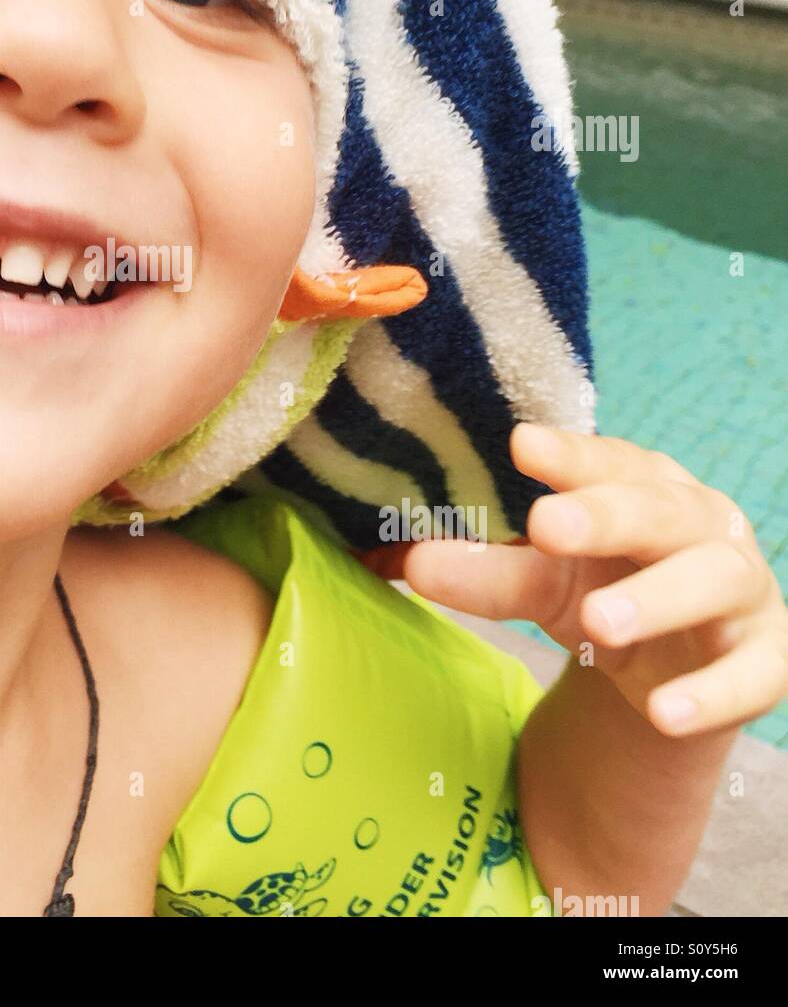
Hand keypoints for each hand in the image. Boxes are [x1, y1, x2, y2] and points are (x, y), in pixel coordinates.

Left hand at [396, 423, 787, 738]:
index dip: (568, 456)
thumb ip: (481, 569)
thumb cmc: (603, 588)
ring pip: (711, 580)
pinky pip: (751, 674)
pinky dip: (711, 694)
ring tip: (597, 623)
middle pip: (657, 509)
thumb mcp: (539, 582)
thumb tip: (405, 561)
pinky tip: (664, 712)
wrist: (675, 667)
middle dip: (604, 515)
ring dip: (655, 599)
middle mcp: (697, 522)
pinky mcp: (766, 657)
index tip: (520, 444)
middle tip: (544, 526)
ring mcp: (739, 587)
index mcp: (639, 485)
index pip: (605, 461)